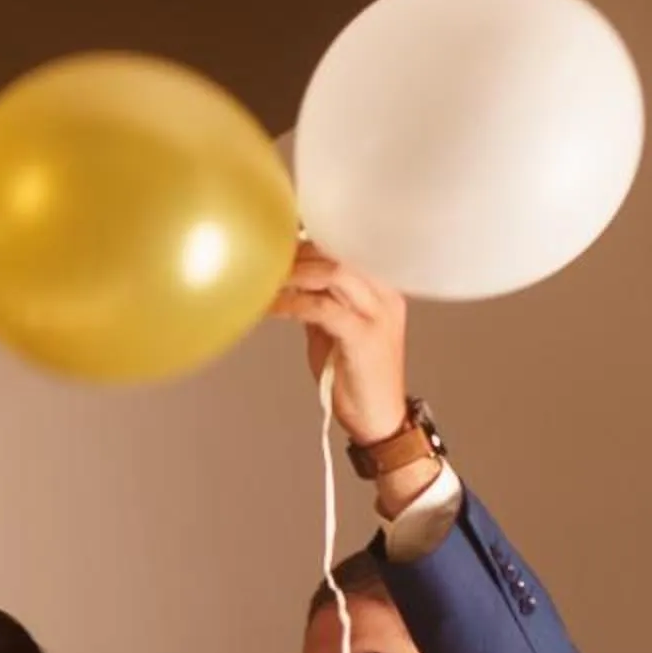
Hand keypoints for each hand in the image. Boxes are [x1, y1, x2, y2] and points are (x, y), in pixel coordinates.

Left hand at [272, 242, 409, 449]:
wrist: (378, 417)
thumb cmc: (355, 373)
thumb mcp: (336, 326)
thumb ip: (320, 297)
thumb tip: (287, 274)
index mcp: (382, 286)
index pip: (349, 244)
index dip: (312, 236)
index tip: (279, 235)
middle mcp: (385, 294)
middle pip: (339, 252)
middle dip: (298, 251)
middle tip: (267, 259)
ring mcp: (378, 314)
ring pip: (333, 272)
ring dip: (293, 272)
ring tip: (266, 279)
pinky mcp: (364, 338)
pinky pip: (321, 308)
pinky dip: (291, 302)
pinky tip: (269, 306)